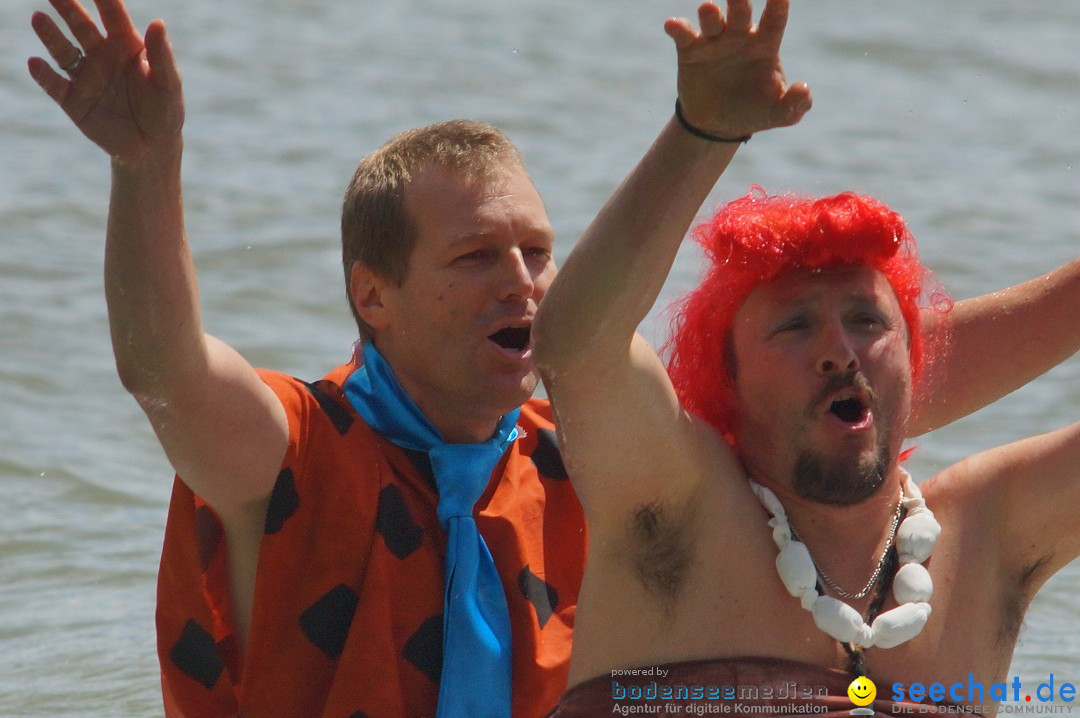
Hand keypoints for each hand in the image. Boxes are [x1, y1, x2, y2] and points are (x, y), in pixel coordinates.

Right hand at [27, 0, 183, 162]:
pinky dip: (44, 75)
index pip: (112, 14)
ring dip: (50, 35)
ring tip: (39, 18)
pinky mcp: (73, 101)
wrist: (152, 148)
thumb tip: (158, 23)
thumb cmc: (164, 110)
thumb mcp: (168, 83)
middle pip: (81, 26)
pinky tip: (36, 63)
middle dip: (67, 7)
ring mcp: (85, 77)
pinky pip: (55, 85)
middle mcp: (102, 55)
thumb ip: (161, 55)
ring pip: (63, 51)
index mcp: (126, 45)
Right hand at [665, 0, 810, 139]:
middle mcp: (740, 35)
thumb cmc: (754, 111)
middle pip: (741, 11)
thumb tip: (803, 89)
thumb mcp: (778, 114)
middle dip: (739, 0)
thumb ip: (795, 104)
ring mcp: (714, 41)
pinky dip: (678, 28)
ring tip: (708, 9)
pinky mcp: (690, 51)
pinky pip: (684, 35)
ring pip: (713, 20)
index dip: (778, 4)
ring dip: (710, 13)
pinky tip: (672, 25)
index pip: (775, 18)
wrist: (718, 125)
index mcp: (765, 44)